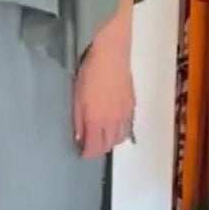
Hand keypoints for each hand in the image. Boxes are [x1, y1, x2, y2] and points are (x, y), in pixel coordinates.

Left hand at [73, 32, 134, 157]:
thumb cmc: (89, 74)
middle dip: (98, 149)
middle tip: (89, 146)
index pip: (94, 147)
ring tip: (100, 138)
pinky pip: (128, 128)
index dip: (87, 153)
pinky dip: (120, 132)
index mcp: (97, 120)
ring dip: (110, 142)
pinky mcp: (132, 107)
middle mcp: (113, 122)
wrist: (111, 56)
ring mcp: (125, 115)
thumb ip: (78, 120)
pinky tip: (113, 127)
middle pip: (108, 146)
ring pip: (120, 139)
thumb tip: (79, 138)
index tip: (81, 153)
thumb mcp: (76, 98)